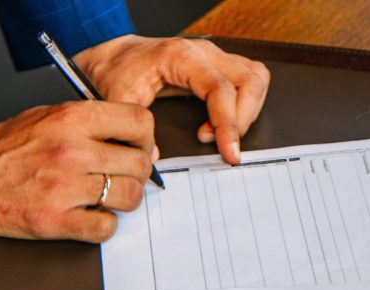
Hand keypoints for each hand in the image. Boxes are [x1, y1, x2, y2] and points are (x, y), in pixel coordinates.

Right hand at [0, 101, 155, 241]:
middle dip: (138, 172)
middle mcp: (71, 151)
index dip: (146, 137)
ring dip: (125, 200)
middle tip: (123, 176)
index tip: (139, 147)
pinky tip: (90, 216)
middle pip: (140, 163)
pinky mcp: (52, 220)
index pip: (138, 122)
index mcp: (71, 119)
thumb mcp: (49, 115)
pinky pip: (105, 228)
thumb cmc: (4, 146)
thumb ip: (92, 124)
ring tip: (106, 197)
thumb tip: (138, 143)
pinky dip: (104, 225)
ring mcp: (62, 188)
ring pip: (129, 197)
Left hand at [73, 35, 269, 164]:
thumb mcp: (117, 101)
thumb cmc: (117, 73)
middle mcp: (203, 52)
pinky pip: (248, 79)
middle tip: (222, 145)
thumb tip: (155, 157)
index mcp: (181, 57)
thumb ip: (134, 129)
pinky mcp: (217, 65)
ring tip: (219, 134)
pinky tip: (220, 123)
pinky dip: (244, 104)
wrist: (114, 58)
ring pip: (255, 78)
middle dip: (242, 120)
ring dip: (247, 111)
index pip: (221, 88)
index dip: (229, 124)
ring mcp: (213, 56)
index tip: (229, 152)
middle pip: (249, 80)